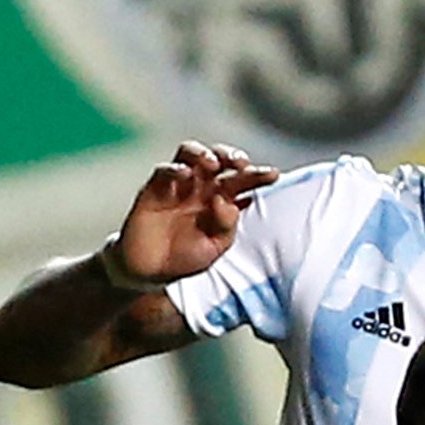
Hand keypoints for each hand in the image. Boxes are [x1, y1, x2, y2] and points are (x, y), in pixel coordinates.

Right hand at [109, 141, 276, 285]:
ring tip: (212, 164)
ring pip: (190, 153)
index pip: (242, 180)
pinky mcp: (154, 189)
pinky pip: (164, 170)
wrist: (150, 272)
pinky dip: (175, 169)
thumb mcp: (215, 248)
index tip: (273, 174)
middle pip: (218, 158)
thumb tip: (228, 202)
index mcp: (220, 199)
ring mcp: (178, 185)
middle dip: (231, 155)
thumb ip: (226, 226)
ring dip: (203, 153)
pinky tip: (185, 175)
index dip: (258, 175)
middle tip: (240, 164)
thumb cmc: (185, 257)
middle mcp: (201, 187)